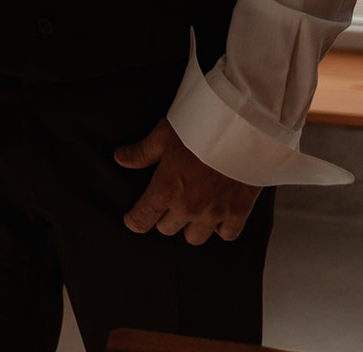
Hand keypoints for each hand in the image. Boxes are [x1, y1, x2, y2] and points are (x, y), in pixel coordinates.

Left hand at [114, 118, 260, 244]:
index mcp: (166, 189)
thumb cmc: (201, 126)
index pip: (141, 220)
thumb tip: (120, 158)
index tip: (134, 216)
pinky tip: (218, 212)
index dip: (135, 219)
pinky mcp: (238, 212)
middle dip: (164, 216)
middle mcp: (188, 207)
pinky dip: (220, 227)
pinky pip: (226, 235)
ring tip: (193, 207)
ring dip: (191, 225)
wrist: (242, 127)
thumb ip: (142, 152)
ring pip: (194, 237)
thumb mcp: (165, 134)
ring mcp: (214, 213)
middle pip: (166, 229)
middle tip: (169, 199)